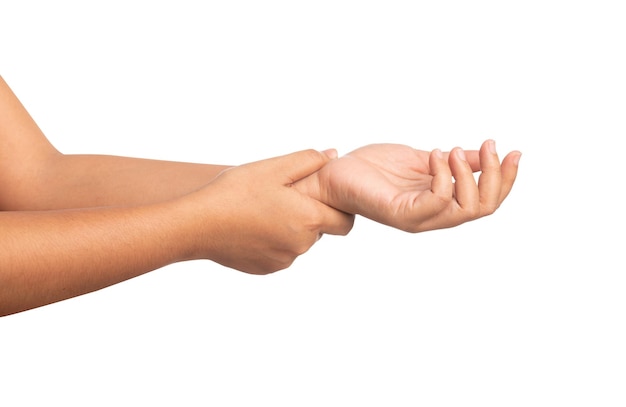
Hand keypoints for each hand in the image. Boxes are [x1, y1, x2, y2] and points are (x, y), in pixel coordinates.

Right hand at [190, 149, 354, 273]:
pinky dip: (273, 240)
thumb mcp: (273, 168)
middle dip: (309, 214)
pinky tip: (253, 226)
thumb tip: (333, 156)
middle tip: (283, 197)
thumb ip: (309, 161)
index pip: (345, 222)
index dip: (338, 208)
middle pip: (320, 230)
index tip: (321, 196)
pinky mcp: (266, 269)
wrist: (196, 225)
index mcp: (308, 219)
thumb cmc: (234, 193)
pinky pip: (280, 253)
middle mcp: (301, 245)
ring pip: (298, 242)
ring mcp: (283, 260)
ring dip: (290, 227)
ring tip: (263, 209)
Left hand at [296, 140, 519, 232]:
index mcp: (440, 203)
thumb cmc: (373, 168)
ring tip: (453, 150)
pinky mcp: (400, 213)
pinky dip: (444, 177)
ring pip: (464, 209)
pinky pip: (436, 203)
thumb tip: (483, 154)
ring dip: (470, 175)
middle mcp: (433, 215)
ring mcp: (417, 217)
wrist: (335, 173)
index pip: (485, 202)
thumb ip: (451, 162)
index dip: (506, 179)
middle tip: (490, 146)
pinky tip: (433, 155)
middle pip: (483, 208)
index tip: (513, 150)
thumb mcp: (420, 160)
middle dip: (497, 176)